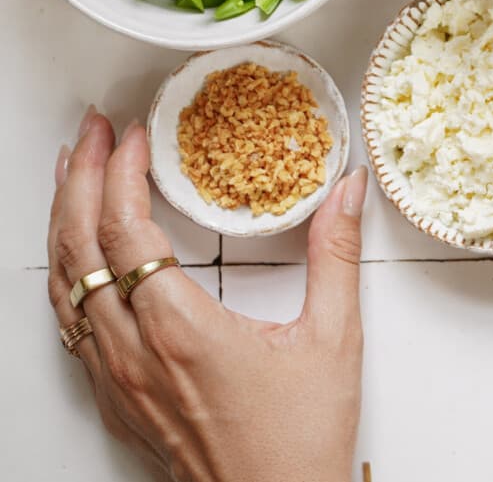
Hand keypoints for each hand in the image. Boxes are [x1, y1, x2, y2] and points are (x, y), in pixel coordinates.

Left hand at [48, 108, 366, 481]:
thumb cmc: (300, 439)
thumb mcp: (333, 339)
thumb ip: (335, 256)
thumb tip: (347, 192)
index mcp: (180, 330)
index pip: (126, 231)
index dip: (118, 173)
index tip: (131, 134)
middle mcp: (133, 353)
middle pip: (78, 250)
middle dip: (77, 180)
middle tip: (90, 133)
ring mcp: (117, 379)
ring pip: (64, 287)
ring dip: (64, 222)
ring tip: (72, 177)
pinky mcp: (117, 399)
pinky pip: (71, 324)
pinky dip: (69, 273)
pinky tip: (83, 257)